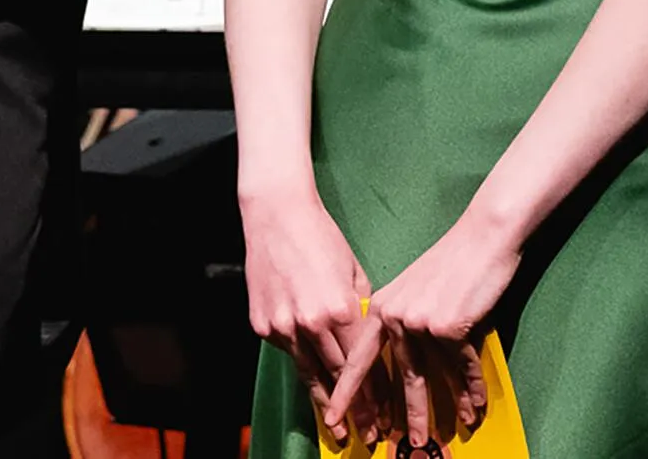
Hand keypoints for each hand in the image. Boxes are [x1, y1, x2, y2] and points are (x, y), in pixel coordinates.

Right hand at [239, 181, 377, 446]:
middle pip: (337, 377)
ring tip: (338, 427)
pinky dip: (302, 366)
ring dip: (326, 402)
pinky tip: (314, 384)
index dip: (375, 394)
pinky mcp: (262, 325)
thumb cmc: (322, 239)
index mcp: (339, 310)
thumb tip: (371, 342)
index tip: (385, 418)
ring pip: (309, 374)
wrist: (277, 216)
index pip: (363, 364)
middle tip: (368, 432)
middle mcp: (310, 323)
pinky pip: (288, 353)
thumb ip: (361, 313)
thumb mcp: (354, 274)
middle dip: (354, 407)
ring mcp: (283, 326)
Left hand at [356, 214, 519, 452]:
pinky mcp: (447, 327)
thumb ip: (401, 323)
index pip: (358, 359)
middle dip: (406, 414)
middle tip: (406, 443)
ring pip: (433, 377)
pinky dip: (472, 388)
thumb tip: (402, 365)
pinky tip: (476, 407)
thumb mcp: (414, 292)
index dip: (345, 392)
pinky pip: (462, 368)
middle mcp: (394, 316)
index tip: (333, 418)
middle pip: (400, 377)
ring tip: (446, 433)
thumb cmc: (452, 265)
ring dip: (443, 409)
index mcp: (380, 308)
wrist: (483, 238)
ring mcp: (418, 322)